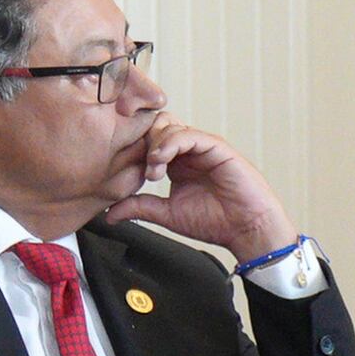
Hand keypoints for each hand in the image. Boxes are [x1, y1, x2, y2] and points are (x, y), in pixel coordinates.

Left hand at [96, 121, 296, 264]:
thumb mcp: (166, 214)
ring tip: (153, 171)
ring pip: (169, 126)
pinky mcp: (216, 146)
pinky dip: (170, 144)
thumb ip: (139, 207)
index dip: (134, 150)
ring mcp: (202, 146)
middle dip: (142, 143)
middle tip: (142, 171)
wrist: (245, 229)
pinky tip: (161, 161)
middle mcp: (188, 151)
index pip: (149, 141)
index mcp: (177, 163)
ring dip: (154, 146)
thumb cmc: (215, 222)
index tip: (123, 168)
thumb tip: (109, 213)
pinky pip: (188, 134)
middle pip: (156, 126)